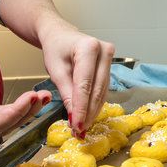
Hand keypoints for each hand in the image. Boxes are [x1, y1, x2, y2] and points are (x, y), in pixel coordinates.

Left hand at [39, 23, 113, 138]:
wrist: (60, 35)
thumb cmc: (56, 48)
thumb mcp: (56, 70)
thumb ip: (66, 94)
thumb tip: (74, 117)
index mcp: (88, 48)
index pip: (85, 85)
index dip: (81, 108)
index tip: (76, 126)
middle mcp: (104, 51)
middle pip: (97, 90)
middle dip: (87, 113)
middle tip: (79, 131)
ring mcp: (110, 58)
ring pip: (102, 93)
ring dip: (92, 112)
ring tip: (81, 127)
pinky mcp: (110, 66)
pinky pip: (103, 90)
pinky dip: (94, 104)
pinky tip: (87, 116)